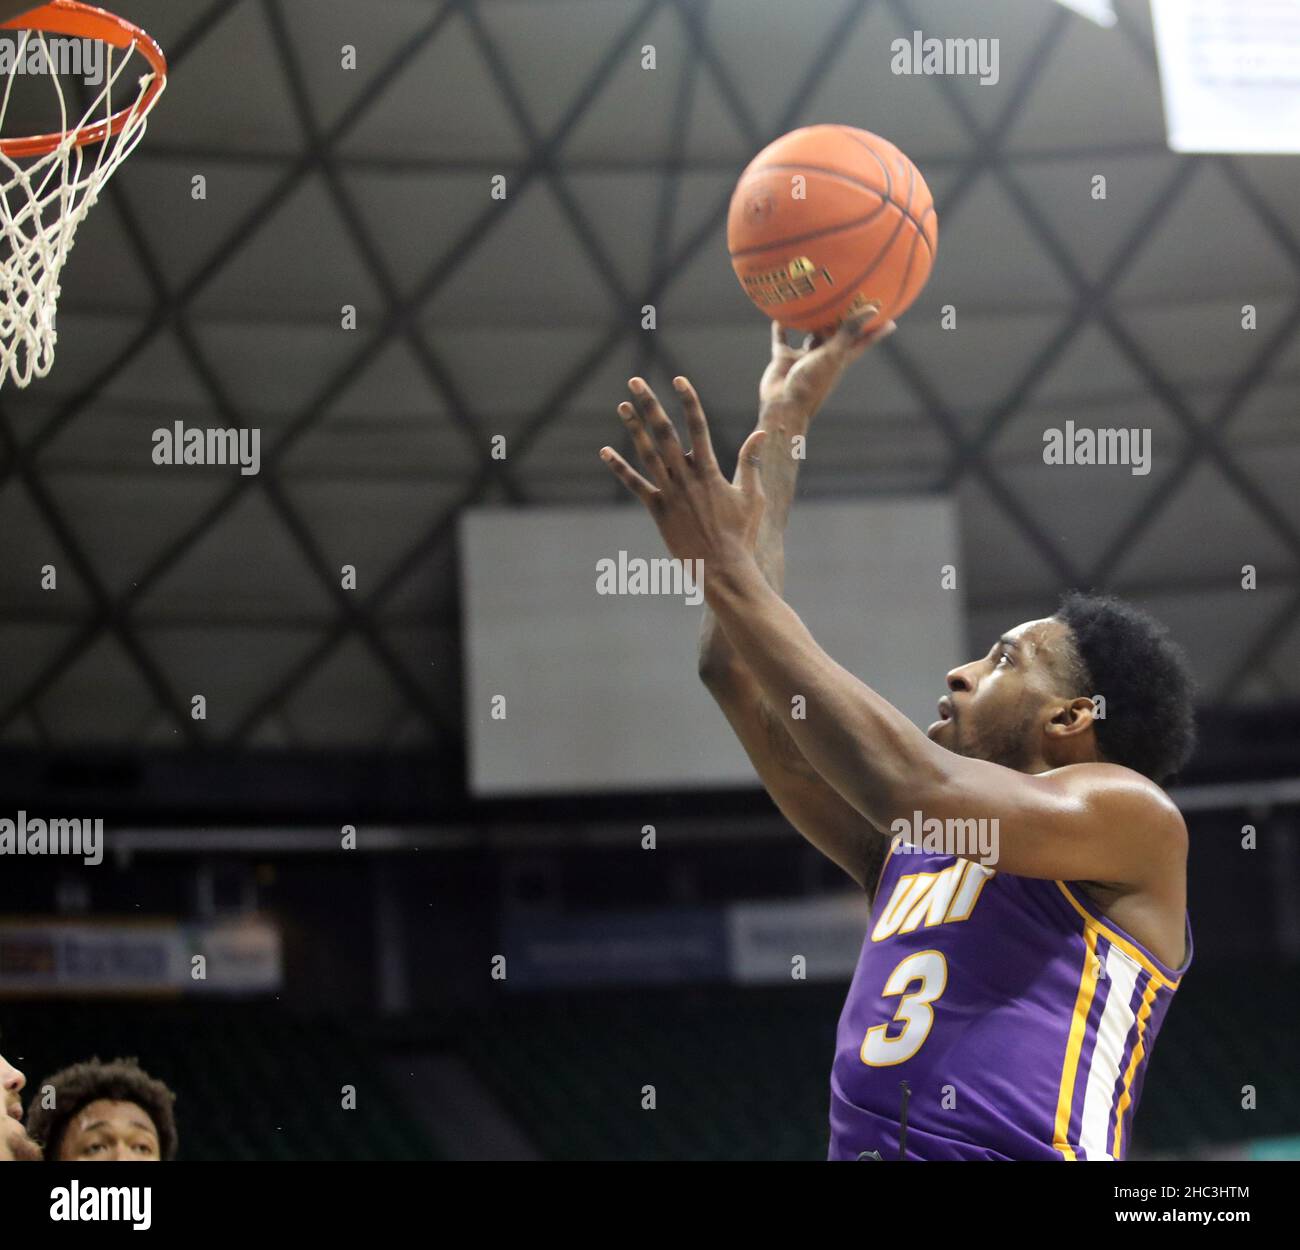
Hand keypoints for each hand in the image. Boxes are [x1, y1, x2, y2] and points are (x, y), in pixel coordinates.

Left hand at [600, 376, 765, 570]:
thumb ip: (750, 462)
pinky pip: (635, 485)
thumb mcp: (752, 495)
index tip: (678, 379)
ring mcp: (669, 493)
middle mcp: (686, 477)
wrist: (722, 568)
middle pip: (665, 432)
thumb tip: (760, 432)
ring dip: (633, 428)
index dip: (688, 400)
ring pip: (647, 454)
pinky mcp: (657, 511)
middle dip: (649, 404)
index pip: (698, 426)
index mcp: (710, 470)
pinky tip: (605, 452)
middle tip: (635, 381)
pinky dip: (619, 468)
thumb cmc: (741, 534)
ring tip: (622, 406)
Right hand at [759, 305, 896, 416]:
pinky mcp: (784, 360)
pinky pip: (782, 340)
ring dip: (811, 324)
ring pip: (810, 337)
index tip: (891, 322)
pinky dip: (781, 329)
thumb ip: (849, 331)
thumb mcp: (833, 355)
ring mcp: (804, 359)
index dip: (877, 333)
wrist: (784, 406)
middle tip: (849, 300)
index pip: (863, 343)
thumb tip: (873, 309)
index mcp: (840, 359)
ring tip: (815, 304)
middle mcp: (824, 358)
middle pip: (837, 336)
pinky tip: (780, 316)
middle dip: (842, 321)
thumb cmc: (811, 383)